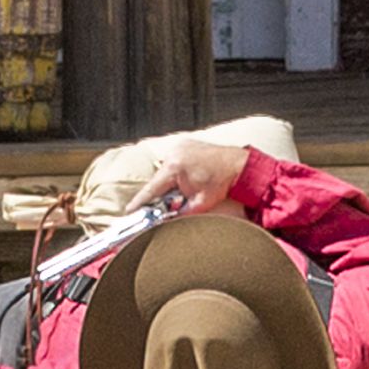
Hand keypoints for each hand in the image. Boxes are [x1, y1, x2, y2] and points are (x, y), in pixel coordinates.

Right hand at [72, 125, 260, 221]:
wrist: (240, 167)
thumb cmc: (222, 184)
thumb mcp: (199, 204)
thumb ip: (179, 214)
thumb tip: (164, 224)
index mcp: (174, 167)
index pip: (152, 188)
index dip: (140, 202)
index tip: (129, 211)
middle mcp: (174, 153)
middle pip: (158, 179)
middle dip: (159, 194)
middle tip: (164, 206)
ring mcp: (179, 146)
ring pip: (166, 171)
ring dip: (169, 183)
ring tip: (185, 191)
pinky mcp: (186, 144)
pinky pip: (174, 162)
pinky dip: (176, 173)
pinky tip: (188, 180)